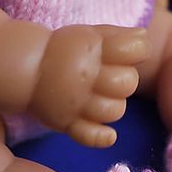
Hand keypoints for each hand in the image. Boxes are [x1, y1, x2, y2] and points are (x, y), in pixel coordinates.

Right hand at [29, 24, 147, 147]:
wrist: (28, 68)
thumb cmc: (66, 49)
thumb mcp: (90, 34)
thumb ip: (118, 35)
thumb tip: (143, 36)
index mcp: (92, 49)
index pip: (134, 49)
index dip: (138, 50)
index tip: (132, 52)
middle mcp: (84, 76)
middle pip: (127, 83)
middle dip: (126, 78)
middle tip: (111, 76)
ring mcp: (76, 102)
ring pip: (115, 111)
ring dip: (115, 104)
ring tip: (103, 97)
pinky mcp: (67, 123)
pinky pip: (89, 136)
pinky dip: (101, 137)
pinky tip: (109, 135)